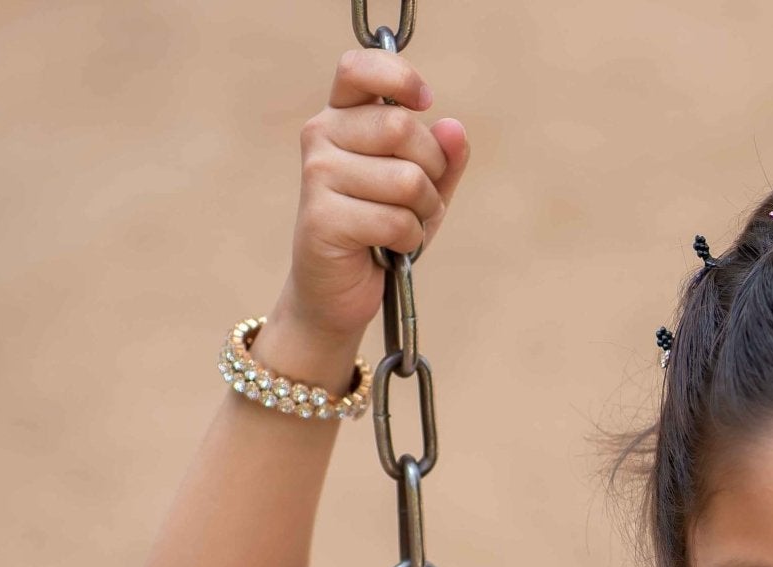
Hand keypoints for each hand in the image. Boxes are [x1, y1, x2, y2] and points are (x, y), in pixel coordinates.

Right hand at [278, 45, 471, 344]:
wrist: (338, 293)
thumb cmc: (381, 234)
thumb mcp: (422, 192)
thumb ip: (442, 160)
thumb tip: (454, 129)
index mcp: (341, 117)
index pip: (359, 67)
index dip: (399, 76)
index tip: (425, 101)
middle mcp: (321, 135)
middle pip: (402, 127)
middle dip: (432, 169)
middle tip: (420, 199)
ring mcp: (318, 174)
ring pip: (406, 179)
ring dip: (422, 212)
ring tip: (403, 227)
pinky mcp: (323, 216)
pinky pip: (396, 220)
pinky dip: (408, 240)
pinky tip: (389, 248)